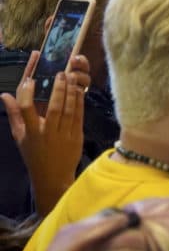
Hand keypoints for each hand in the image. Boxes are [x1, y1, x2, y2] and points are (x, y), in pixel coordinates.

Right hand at [1, 51, 89, 215]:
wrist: (53, 176)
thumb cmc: (34, 154)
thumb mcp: (20, 136)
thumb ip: (13, 115)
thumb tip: (4, 95)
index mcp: (31, 133)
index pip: (26, 110)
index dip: (27, 94)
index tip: (30, 79)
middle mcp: (48, 133)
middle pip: (54, 107)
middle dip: (58, 89)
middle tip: (60, 73)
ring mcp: (64, 135)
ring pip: (69, 110)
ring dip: (71, 92)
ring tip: (71, 77)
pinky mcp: (77, 136)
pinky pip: (79, 116)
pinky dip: (79, 102)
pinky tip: (79, 90)